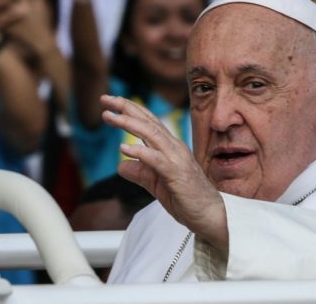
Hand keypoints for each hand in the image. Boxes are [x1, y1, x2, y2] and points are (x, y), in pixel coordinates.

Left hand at [100, 95, 228, 248]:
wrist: (210, 216)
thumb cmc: (187, 198)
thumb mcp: (157, 184)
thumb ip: (141, 173)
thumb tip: (120, 165)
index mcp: (170, 147)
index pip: (149, 122)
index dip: (130, 110)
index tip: (110, 103)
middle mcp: (174, 148)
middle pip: (149, 122)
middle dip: (127, 108)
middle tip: (106, 99)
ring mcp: (177, 159)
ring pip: (151, 135)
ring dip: (129, 124)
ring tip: (109, 116)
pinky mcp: (177, 174)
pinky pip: (156, 160)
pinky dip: (140, 152)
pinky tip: (124, 147)